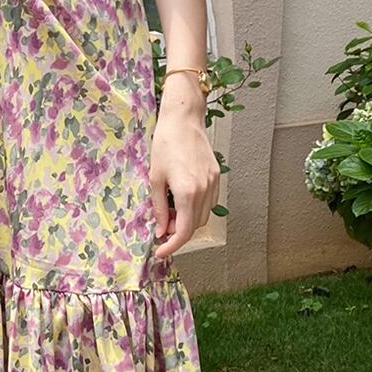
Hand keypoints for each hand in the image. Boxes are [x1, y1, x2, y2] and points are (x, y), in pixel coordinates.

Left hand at [149, 91, 220, 258]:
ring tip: (169, 211)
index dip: (172, 246)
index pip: (184, 231)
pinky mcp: (217, 176)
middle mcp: (204, 190)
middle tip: (161, 226)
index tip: (160, 252)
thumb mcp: (155, 178)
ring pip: (204, 216)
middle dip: (178, 232)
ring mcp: (213, 183)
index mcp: (187, 192)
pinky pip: (209, 202)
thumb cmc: (165, 144)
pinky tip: (181, 200)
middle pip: (196, 226)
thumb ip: (158, 207)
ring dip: (188, 221)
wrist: (184, 119)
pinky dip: (196, 209)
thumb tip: (160, 230)